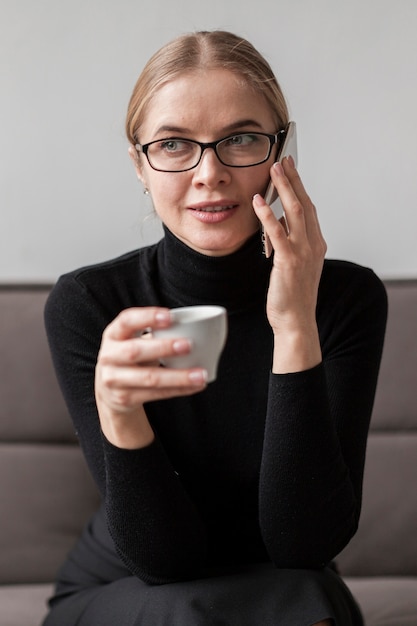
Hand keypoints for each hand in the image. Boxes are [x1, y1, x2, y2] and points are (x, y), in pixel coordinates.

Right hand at [95, 307, 206, 447]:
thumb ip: (155, 332)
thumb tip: (196, 328)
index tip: (171, 317)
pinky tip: (195, 386)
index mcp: (113, 334)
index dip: (148, 317)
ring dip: (178, 377)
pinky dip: (178, 390)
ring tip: (200, 375)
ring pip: (149, 378)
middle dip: (163, 348)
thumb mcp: (133, 339)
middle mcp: (109, 356)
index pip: (127, 320)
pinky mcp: (124, 399)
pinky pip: (156, 394)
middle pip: (135, 351)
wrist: (109, 390)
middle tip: (189, 345)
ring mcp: (114, 380)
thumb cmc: (130, 356)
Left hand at [253, 157, 326, 371]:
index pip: (308, 209)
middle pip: (304, 204)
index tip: (291, 169)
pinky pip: (278, 233)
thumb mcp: (293, 265)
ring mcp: (303, 253)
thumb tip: (276, 223)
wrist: (296, 321)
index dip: (299, 187)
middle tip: (283, 159)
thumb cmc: (292, 296)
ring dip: (284, 188)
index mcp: (316, 245)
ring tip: (274, 170)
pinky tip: (258, 202)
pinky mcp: (289, 261)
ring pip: (295, 212)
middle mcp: (313, 245)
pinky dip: (268, 215)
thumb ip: (288, 242)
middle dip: (293, 180)